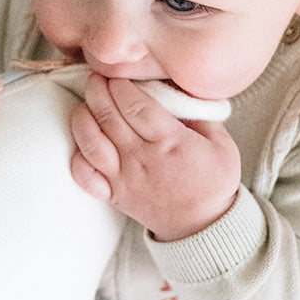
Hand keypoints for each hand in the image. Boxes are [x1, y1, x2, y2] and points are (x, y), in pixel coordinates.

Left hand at [70, 73, 240, 240]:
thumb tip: (180, 89)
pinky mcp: (113, 194)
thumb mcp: (222, 144)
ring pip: (92, 143)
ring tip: (85, 102)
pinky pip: (85, 176)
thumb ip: (202, 115)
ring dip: (83, 118)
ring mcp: (124, 178)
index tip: (119, 73)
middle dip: (98, 91)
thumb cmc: (213, 182)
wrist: (202, 226)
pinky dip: (77, 157)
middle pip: (110, 118)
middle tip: (97, 76)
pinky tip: (81, 140)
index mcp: (171, 144)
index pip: (137, 107)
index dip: (122, 86)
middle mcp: (142, 159)